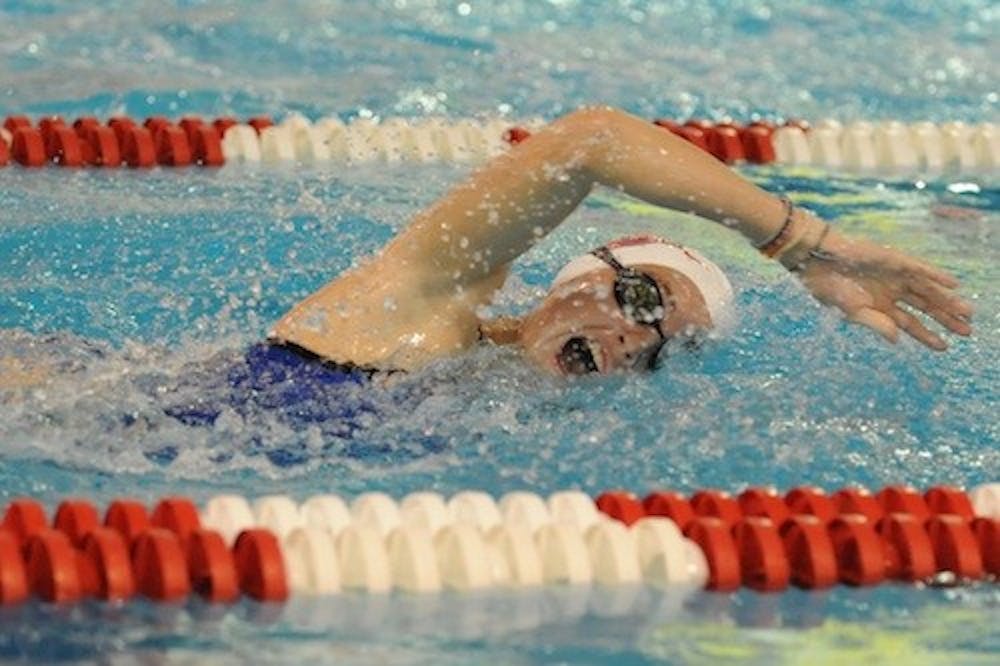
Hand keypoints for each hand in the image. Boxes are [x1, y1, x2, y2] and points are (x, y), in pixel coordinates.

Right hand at [794, 230, 972, 349]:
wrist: (817, 262)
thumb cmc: (828, 289)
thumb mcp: (853, 312)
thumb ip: (876, 324)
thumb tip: (898, 339)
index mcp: (881, 307)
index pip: (911, 323)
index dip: (927, 335)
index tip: (945, 347)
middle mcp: (892, 292)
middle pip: (925, 307)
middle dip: (945, 319)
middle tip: (967, 331)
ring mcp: (895, 276)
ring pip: (927, 290)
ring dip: (947, 301)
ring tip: (966, 312)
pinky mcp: (894, 260)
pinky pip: (921, 269)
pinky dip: (937, 276)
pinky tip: (953, 284)